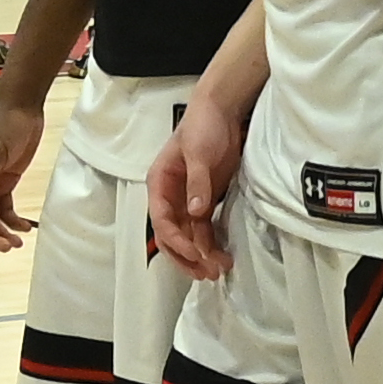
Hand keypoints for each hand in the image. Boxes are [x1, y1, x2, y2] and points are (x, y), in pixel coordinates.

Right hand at [147, 98, 243, 280]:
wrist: (222, 111)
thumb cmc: (202, 126)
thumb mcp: (197, 152)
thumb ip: (197, 182)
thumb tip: (195, 212)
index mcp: (160, 183)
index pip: (162, 221)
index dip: (176, 241)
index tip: (195, 253)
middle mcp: (170, 196)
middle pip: (172, 235)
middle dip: (187, 256)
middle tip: (206, 273)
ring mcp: (188, 200)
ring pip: (189, 236)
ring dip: (201, 254)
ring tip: (218, 271)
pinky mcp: (206, 200)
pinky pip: (205, 228)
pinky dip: (211, 243)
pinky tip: (222, 256)